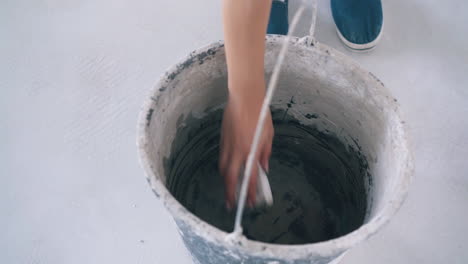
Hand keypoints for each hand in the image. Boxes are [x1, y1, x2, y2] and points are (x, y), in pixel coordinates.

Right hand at [219, 89, 273, 209]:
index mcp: (251, 150)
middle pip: (230, 177)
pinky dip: (224, 167)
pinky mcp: (222, 139)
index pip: (249, 177)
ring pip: (223, 168)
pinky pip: (222, 158)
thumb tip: (264, 168)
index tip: (250, 201)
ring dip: (226, 181)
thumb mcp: (269, 134)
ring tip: (229, 190)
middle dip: (230, 193)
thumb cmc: (259, 113)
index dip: (250, 192)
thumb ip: (265, 153)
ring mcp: (228, 145)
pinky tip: (227, 170)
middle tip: (231, 203)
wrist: (245, 97)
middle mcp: (237, 150)